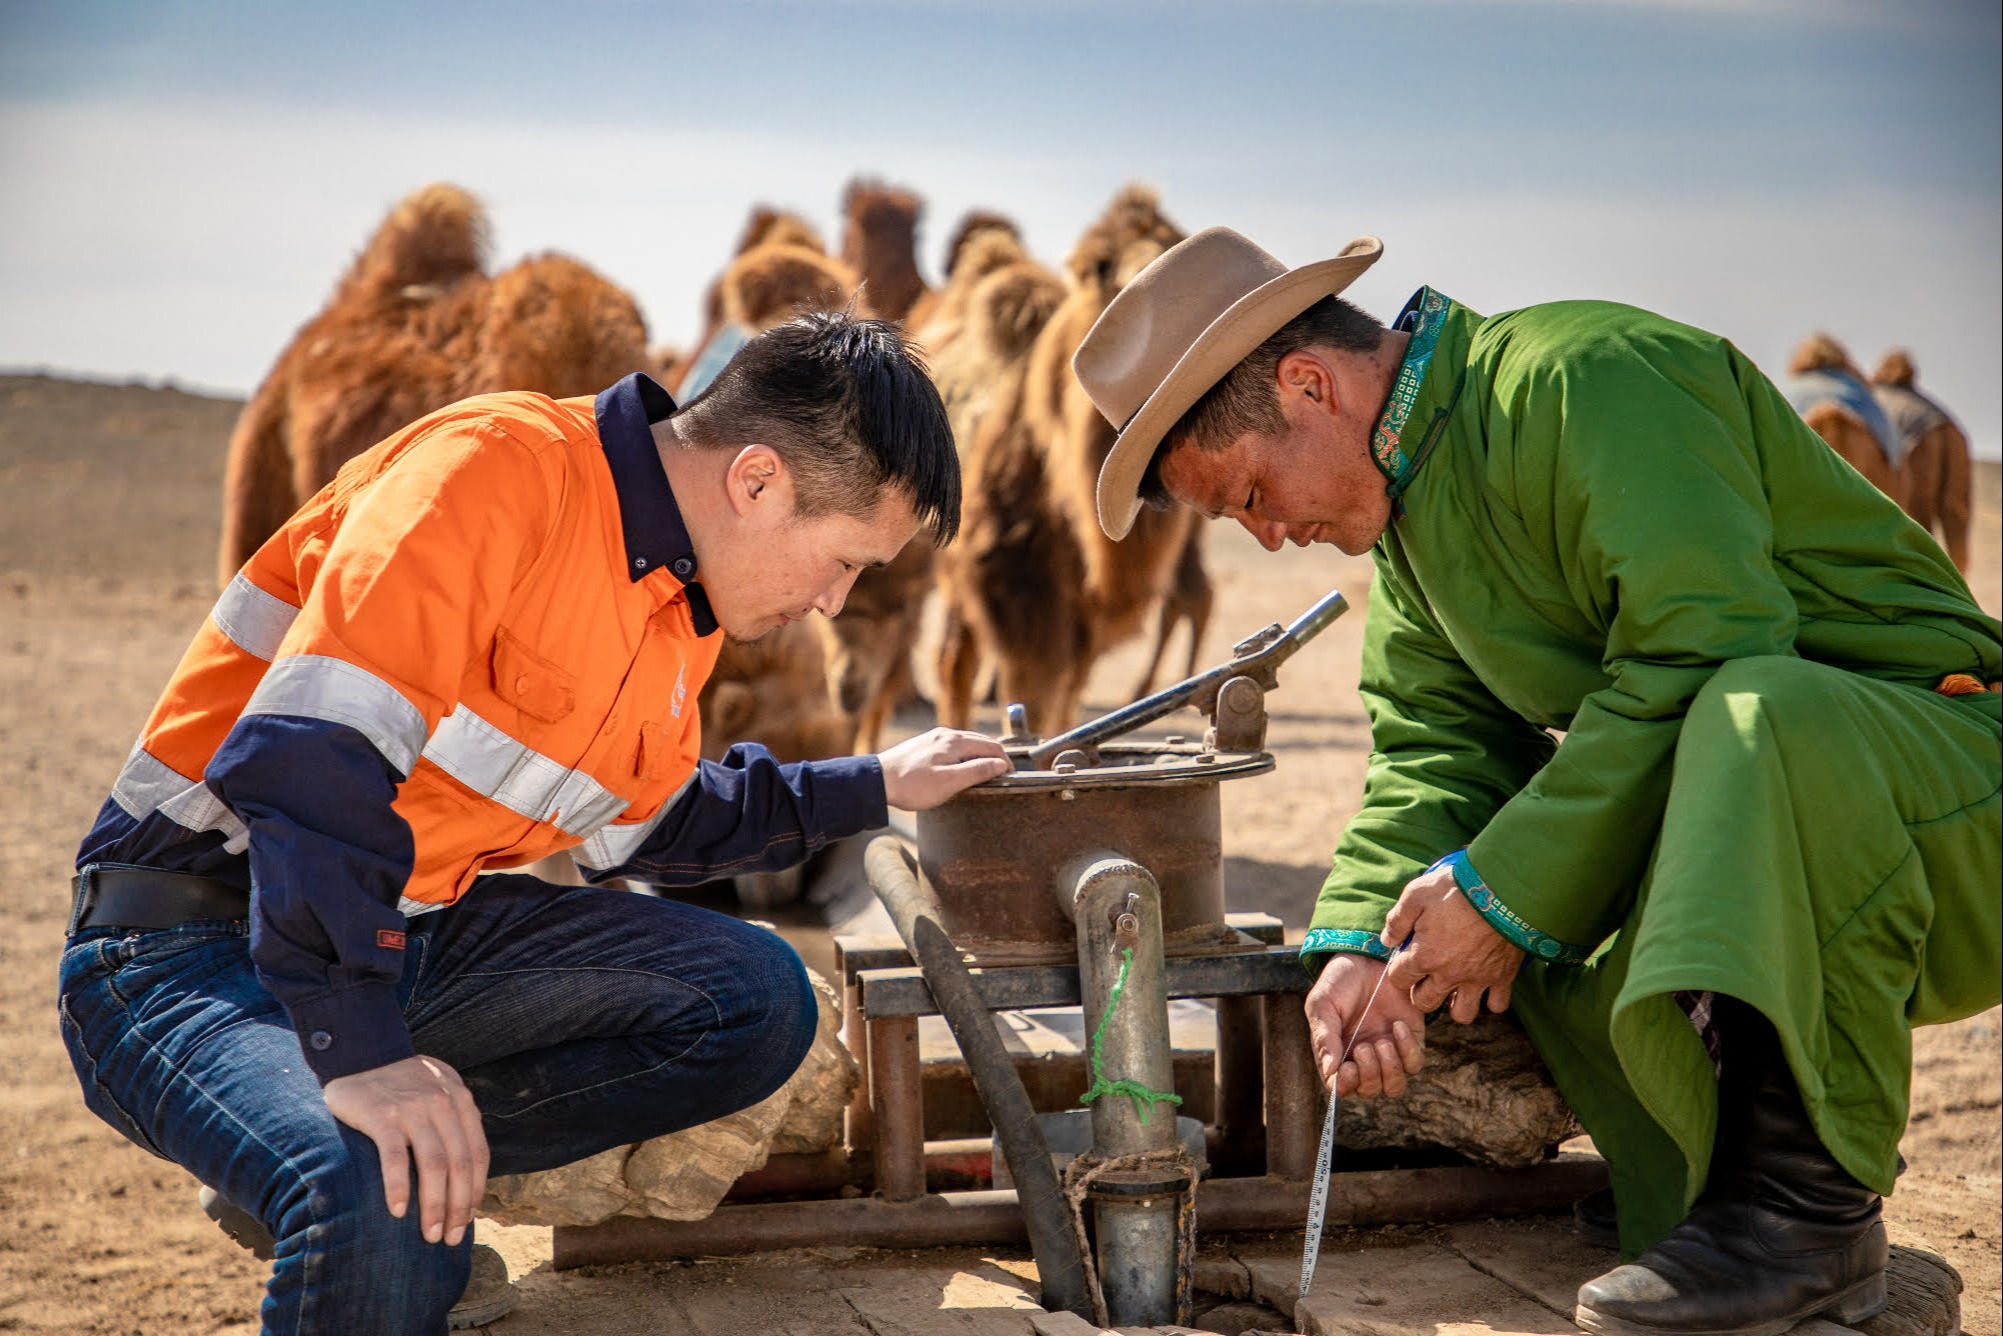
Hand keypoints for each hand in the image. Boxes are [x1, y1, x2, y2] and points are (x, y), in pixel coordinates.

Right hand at [323, 1055, 487, 1246]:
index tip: (467, 1220)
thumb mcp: (440, 1093)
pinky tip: (397, 1211)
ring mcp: (414, 1110)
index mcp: (461, 1102)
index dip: (475, 1191)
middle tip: (449, 1238)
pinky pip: (394, 1159)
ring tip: (428, 1234)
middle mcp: (444, 1105)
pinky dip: (398, 1187)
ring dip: (434, 1206)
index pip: (478, 1155)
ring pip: (434, 1166)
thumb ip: (455, 1123)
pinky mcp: (383, 1116)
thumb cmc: (401, 1085)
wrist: (362, 1054)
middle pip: (460, 1165)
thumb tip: (465, 1176)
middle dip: (458, 1207)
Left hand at [877, 728, 1010, 809]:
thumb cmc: (912, 785)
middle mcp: (946, 734)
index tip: (1011, 776)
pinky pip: (954, 748)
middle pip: (981, 742)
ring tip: (984, 775)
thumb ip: (977, 771)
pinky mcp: (925, 746)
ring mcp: (934, 738)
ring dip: (980, 757)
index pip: (992, 746)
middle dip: (995, 757)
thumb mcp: (949, 782)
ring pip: (967, 744)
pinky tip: (961, 770)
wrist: (876, 781)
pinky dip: (965, 757)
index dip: (1006, 761)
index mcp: (955, 741)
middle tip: (1002, 777)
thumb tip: (1001, 764)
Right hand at [1304, 953, 1426, 1097]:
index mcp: (1338, 1055)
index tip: (1347, 1068)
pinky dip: (1407, 1050)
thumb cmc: (1340, 980)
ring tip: (1382, 1041)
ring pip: (1394, 1086)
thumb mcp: (1322, 1004)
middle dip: (1369, 1075)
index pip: (1341, 1088)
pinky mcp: (1411, 1041)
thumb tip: (1329, 1071)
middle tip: (1364, 1046)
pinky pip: (1415, 1064)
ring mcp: (1389, 1053)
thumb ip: (1324, 1037)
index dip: (1345, 1086)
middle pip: (1370, 1091)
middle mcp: (1363, 1060)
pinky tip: (1397, 1026)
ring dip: (1389, 1069)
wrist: (1369, 956)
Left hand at [1381, 863, 1524, 1022]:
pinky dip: (1490, 999)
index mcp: (1424, 956)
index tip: (1406, 957)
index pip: (1398, 979)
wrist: (1504, 889)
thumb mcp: (1416, 894)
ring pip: (1461, 1014)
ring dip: (1455, 1004)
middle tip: (1427, 973)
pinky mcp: (1503, 976)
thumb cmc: (1456, 890)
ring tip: (1454, 986)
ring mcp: (1477, 979)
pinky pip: (1497, 1005)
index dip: (1399, 969)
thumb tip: (1386, 940)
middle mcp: (1449, 974)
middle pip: (1425, 1003)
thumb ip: (1397, 920)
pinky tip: (1484, 984)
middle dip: (1421, 991)